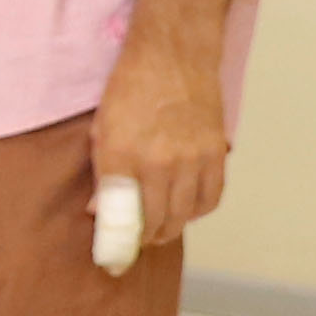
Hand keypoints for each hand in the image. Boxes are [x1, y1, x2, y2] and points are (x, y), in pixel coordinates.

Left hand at [93, 19, 233, 244]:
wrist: (173, 54)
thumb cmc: (129, 86)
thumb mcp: (100, 129)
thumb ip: (102, 173)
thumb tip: (99, 210)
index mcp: (123, 155)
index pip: (122, 217)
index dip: (117, 244)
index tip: (111, 261)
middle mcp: (161, 162)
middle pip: (158, 222)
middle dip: (144, 239)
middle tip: (133, 242)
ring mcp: (193, 158)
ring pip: (186, 215)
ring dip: (170, 227)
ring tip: (156, 227)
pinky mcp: (216, 153)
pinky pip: (211, 198)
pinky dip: (197, 211)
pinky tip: (184, 209)